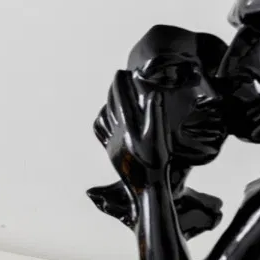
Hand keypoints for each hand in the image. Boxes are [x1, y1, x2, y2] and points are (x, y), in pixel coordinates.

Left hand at [93, 70, 170, 188]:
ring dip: (108, 103)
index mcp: (128, 128)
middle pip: (112, 106)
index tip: (121, 72)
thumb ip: (155, 114)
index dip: (121, 85)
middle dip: (114, 90)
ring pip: (105, 117)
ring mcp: (112, 144)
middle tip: (117, 77)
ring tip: (112, 95)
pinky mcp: (111, 153)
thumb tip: (153, 93)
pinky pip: (101, 133)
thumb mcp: (158, 137)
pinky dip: (101, 120)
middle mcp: (117, 134)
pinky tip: (104, 118)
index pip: (122, 100)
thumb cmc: (156, 163)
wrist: (146, 188)